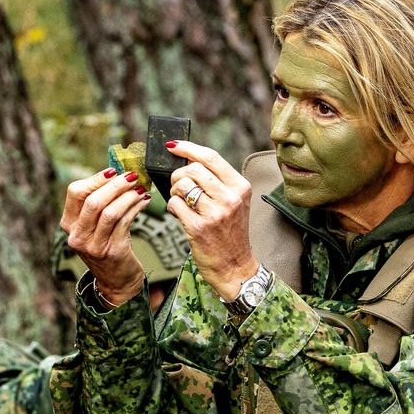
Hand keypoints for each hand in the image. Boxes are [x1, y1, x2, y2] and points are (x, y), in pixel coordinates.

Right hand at [61, 168, 150, 304]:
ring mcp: (94, 246)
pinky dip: (136, 208)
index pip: (76, 192)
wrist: (116, 281)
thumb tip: (117, 173)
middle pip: (93, 201)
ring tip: (141, 188)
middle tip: (132, 176)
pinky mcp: (112, 251)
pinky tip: (144, 201)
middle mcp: (77, 236)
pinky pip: (125, 222)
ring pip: (110, 211)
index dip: (96, 178)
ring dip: (128, 196)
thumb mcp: (94, 226)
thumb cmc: (107, 246)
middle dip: (115, 185)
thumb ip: (98, 203)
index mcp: (68, 224)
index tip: (114, 171)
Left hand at [166, 140, 257, 299]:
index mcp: (240, 187)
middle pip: (193, 169)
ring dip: (175, 191)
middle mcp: (230, 198)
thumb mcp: (234, 203)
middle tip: (178, 186)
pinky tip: (180, 215)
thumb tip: (187, 160)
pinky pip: (175, 204)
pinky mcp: (199, 228)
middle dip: (179, 175)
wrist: (235, 267)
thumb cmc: (231, 234)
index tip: (173, 146)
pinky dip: (173, 207)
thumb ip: (217, 182)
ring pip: (182, 185)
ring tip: (181, 201)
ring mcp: (215, 213)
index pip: (211, 157)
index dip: (188, 148)